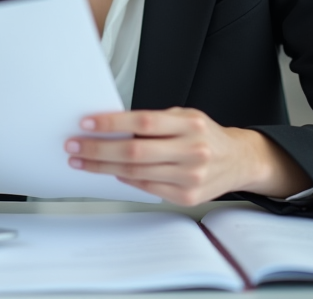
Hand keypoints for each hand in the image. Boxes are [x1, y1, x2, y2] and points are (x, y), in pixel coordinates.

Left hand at [65, 107, 311, 205]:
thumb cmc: (205, 134)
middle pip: (135, 151)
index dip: (113, 123)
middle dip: (98, 149)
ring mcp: (190, 177)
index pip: (144, 122)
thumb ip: (154, 122)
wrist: (238, 160)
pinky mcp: (186, 197)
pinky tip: (111, 171)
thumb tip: (112, 127)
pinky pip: (146, 187)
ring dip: (103, 166)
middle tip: (74, 145)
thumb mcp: (184, 117)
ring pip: (136, 172)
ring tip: (83, 160)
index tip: (87, 123)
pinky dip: (125, 179)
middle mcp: (192, 151)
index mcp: (190, 125)